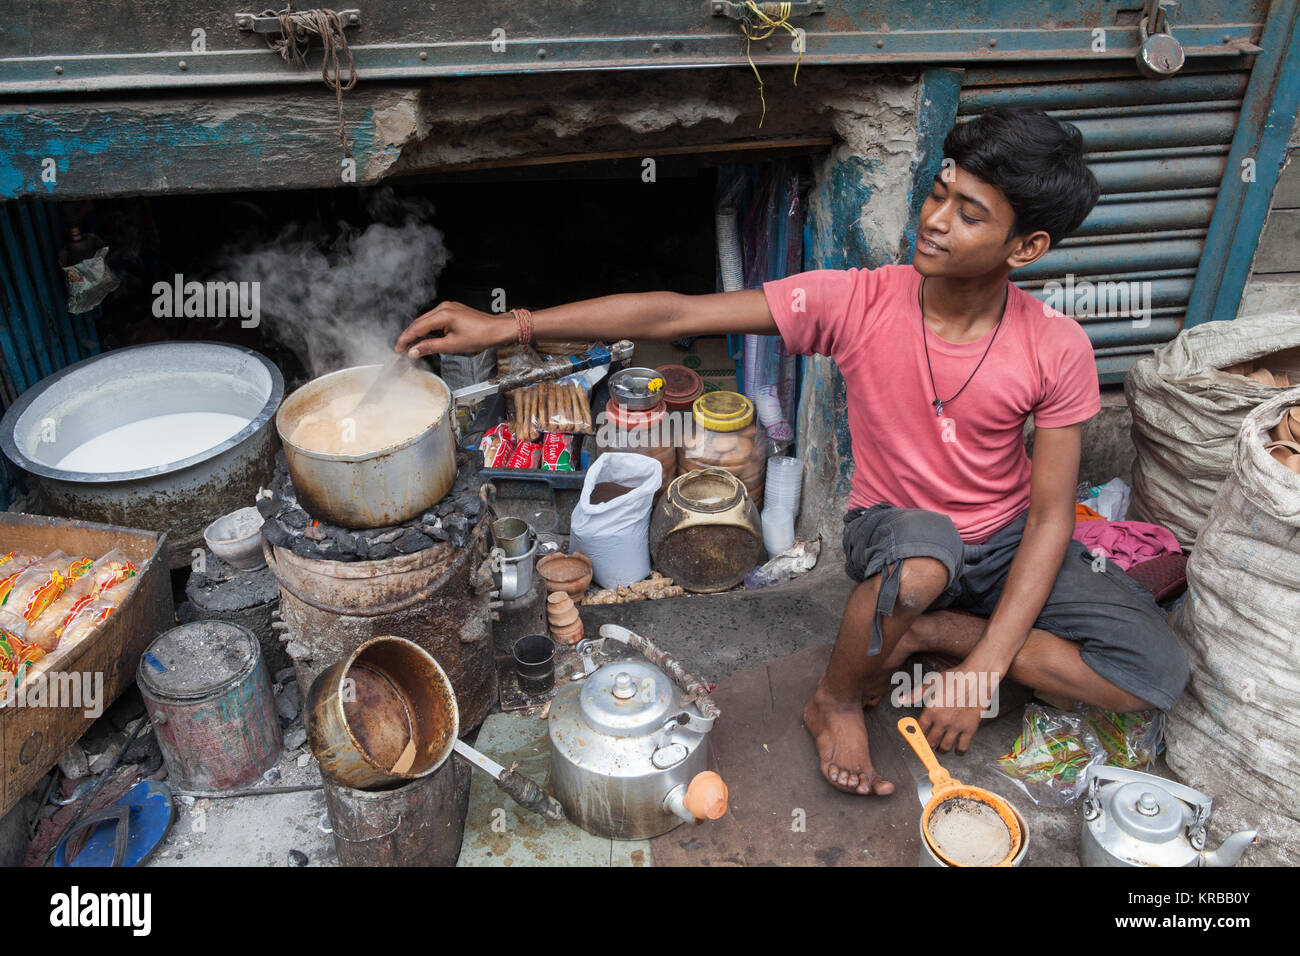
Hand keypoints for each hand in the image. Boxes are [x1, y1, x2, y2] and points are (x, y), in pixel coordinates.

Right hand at [395, 301, 513, 356]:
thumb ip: (430, 347)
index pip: (417, 327)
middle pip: (419, 322)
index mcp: (443, 314)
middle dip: (410, 335)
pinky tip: (427, 338)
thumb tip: (414, 351)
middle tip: (402, 349)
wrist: (496, 329)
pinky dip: (429, 329)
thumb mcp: (452, 346)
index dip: (405, 339)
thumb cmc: (480, 336)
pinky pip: (435, 319)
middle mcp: (444, 307)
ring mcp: (448, 307)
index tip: (398, 348)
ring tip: (413, 346)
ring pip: (426, 320)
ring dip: (419, 332)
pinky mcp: (452, 310)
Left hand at [906, 666, 994, 754]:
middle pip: (931, 741)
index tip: (914, 741)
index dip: (915, 737)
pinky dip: (959, 752)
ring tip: (940, 749)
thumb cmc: (955, 678)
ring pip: (945, 747)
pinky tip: (956, 750)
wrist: (977, 678)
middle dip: (927, 746)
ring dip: (940, 750)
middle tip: (927, 746)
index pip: (919, 730)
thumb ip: (916, 694)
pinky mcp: (970, 729)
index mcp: (931, 710)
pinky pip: (963, 747)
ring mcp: (956, 726)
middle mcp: (942, 721)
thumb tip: (901, 700)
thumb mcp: (932, 682)